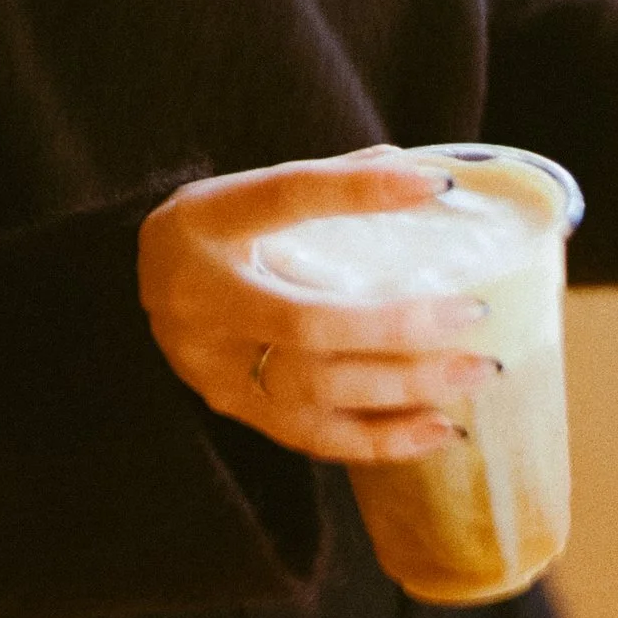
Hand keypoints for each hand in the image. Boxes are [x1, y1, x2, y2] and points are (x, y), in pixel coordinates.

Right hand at [139, 148, 496, 464]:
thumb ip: (331, 184)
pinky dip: (379, 439)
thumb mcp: (253, 191)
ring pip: (314, 388)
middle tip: (474, 313)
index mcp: (207, 221)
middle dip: (398, 326)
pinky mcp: (230, 407)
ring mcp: (212, 363)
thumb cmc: (219, 229)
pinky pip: (310, 436)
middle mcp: (202, 297)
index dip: (360, 191)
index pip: (288, 196)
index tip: (434, 185)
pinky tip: (438, 431)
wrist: (143, 280)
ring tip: (475, 375)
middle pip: (307, 320)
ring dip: (404, 388)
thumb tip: (424, 178)